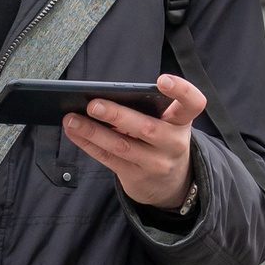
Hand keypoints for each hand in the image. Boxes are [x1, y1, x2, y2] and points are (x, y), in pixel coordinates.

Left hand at [60, 74, 201, 209]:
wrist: (171, 184)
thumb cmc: (162, 140)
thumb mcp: (167, 124)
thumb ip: (146, 110)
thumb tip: (102, 97)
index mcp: (182, 122)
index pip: (193, 103)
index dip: (181, 90)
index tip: (162, 80)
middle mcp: (174, 143)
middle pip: (147, 128)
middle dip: (117, 115)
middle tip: (92, 104)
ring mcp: (156, 164)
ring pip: (121, 146)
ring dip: (92, 131)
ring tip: (71, 118)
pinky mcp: (137, 178)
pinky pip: (108, 159)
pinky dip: (88, 144)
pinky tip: (74, 132)